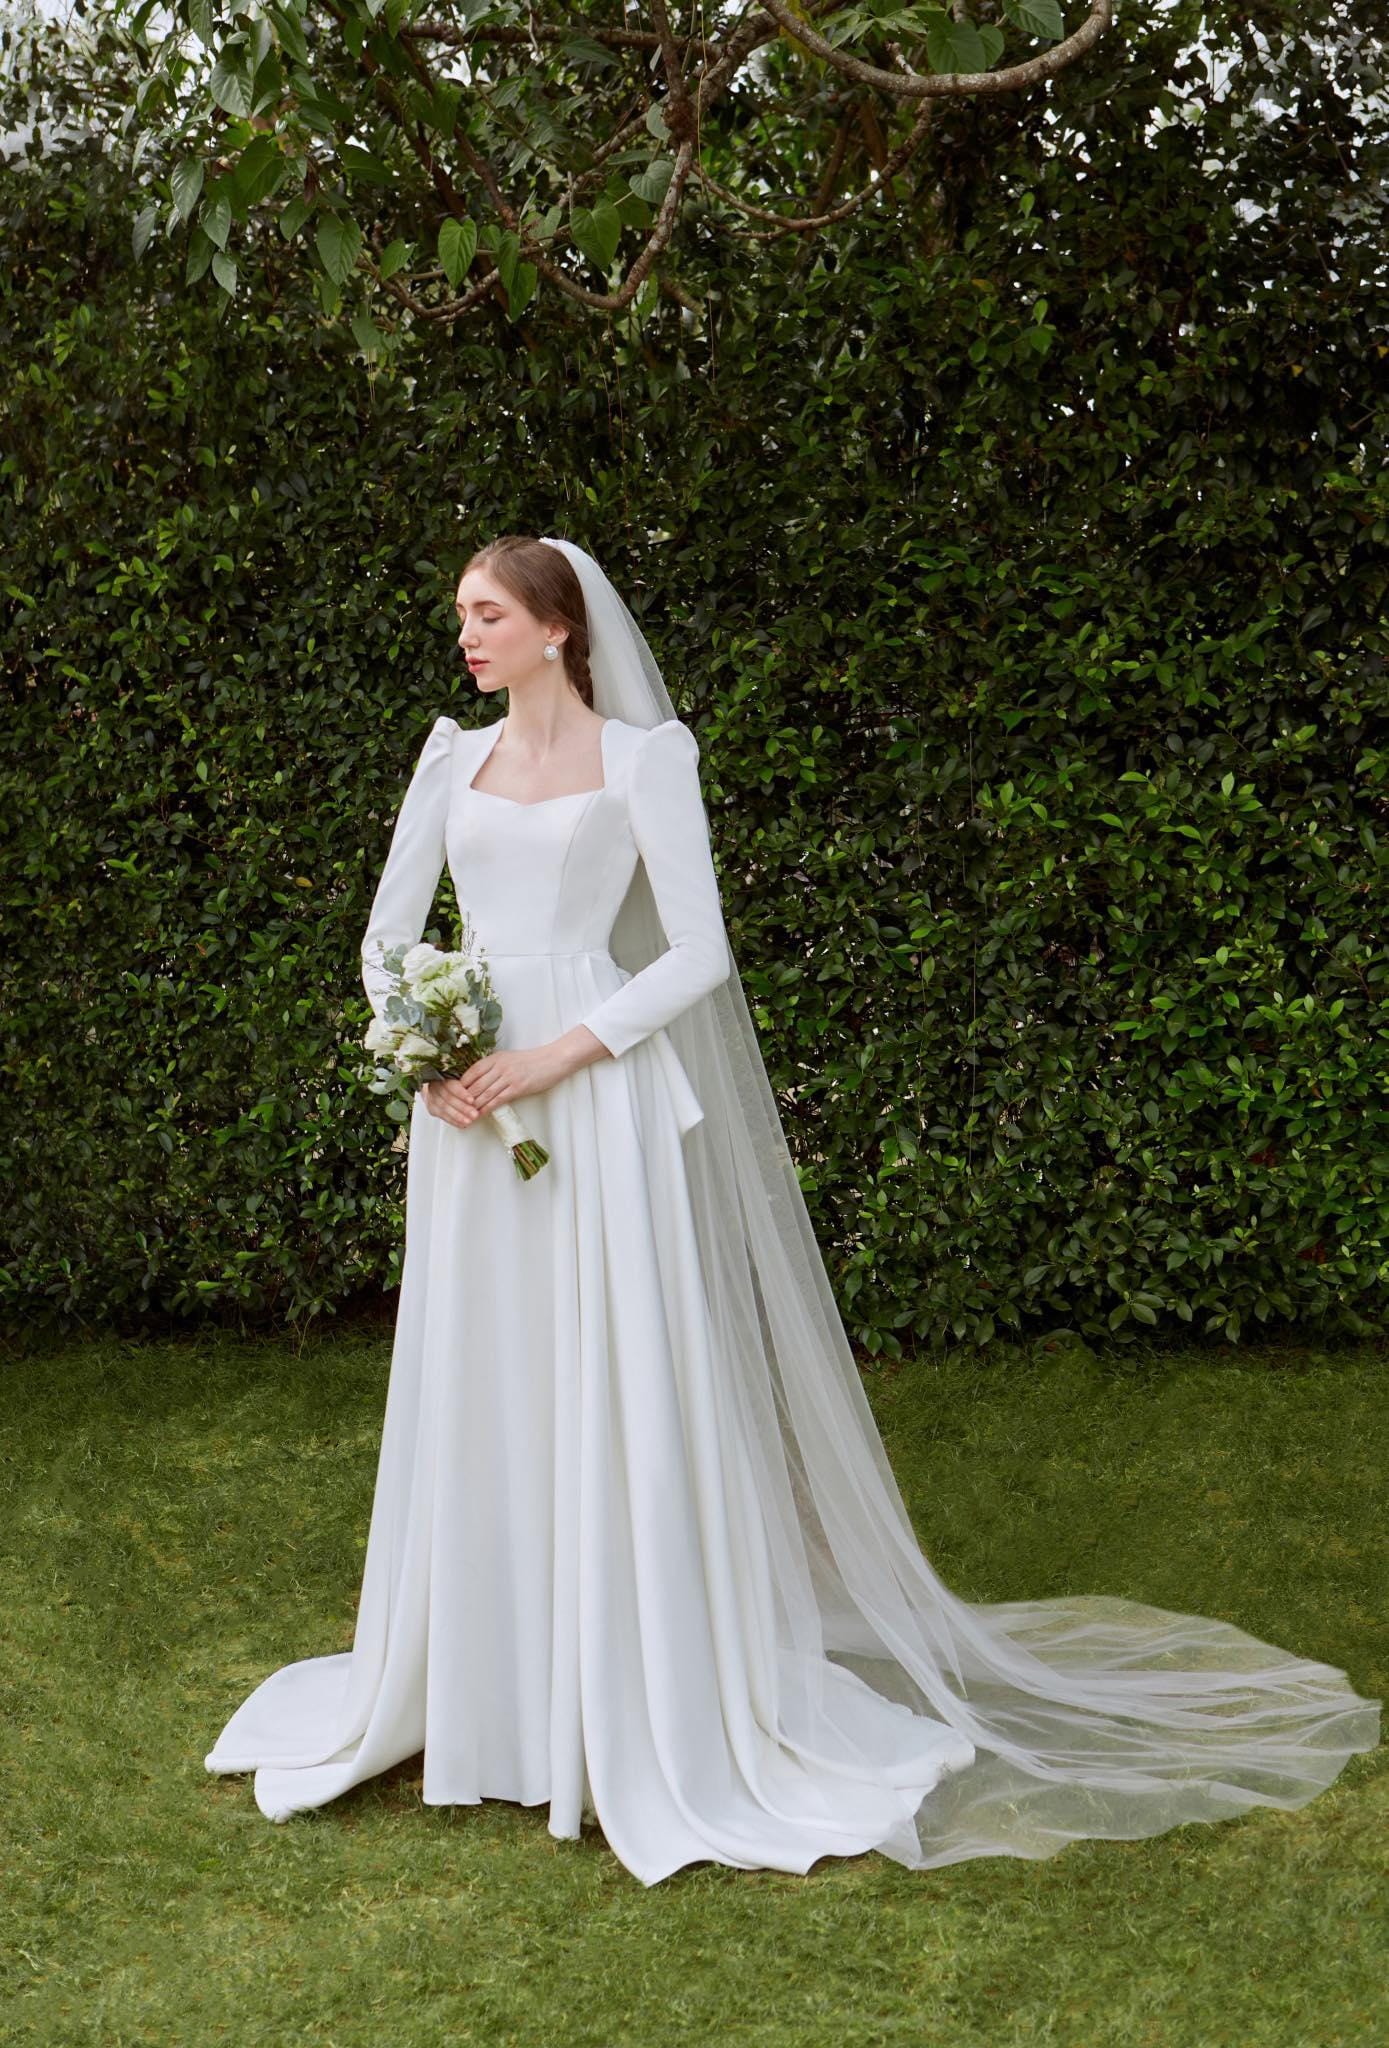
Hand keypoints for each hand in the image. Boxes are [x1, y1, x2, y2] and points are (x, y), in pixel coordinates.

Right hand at [421, 1076, 484, 1127]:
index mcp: (443, 1075)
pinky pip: (442, 1115)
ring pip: (444, 1108)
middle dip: (462, 1108)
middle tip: (474, 1114)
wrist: (441, 1086)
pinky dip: (453, 1121)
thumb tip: (482, 1085)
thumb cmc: (456, 1081)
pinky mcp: (432, 1108)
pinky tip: (462, 1124)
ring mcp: (432, 1096)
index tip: (472, 1100)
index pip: (452, 1085)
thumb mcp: (463, 1077)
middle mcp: (435, 1085)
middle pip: (449, 1098)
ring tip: (469, 1121)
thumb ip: (470, 1080)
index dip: (462, 1093)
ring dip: (458, 1116)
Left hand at [456, 1042, 570, 1119]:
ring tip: (464, 1115)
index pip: (472, 1071)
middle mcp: (499, 1066)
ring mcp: (508, 1076)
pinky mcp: (518, 1087)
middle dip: (464, 1098)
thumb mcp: (509, 1059)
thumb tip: (479, 1081)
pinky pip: (498, 1100)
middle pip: (475, 1084)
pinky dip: (487, 1108)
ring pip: (485, 1093)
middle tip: (455, 1109)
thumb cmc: (531, 1061)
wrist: (553, 1060)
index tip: (454, 1094)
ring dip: (473, 1106)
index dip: (461, 1084)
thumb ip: (494, 1067)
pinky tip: (480, 1114)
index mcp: (495, 1058)